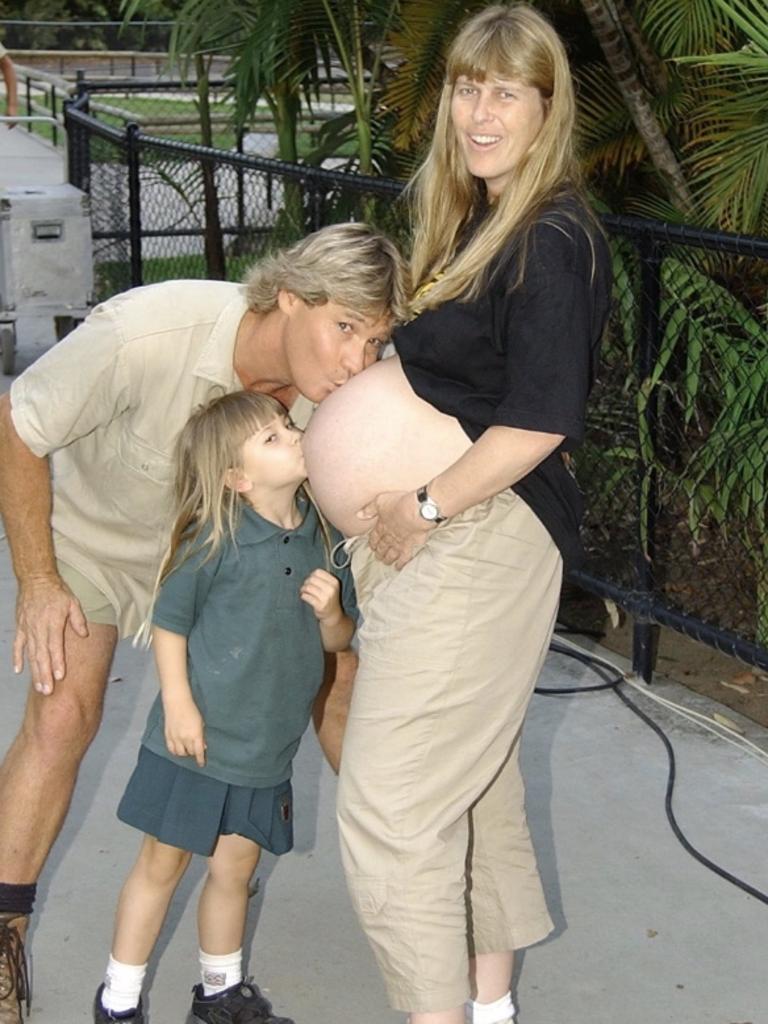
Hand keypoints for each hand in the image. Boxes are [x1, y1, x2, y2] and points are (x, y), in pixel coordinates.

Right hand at [15, 574, 88, 694]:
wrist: (36, 579)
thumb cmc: (57, 591)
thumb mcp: (73, 602)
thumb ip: (78, 619)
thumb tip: (84, 634)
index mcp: (53, 622)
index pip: (55, 646)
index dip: (57, 662)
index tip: (59, 676)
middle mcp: (39, 628)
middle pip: (42, 655)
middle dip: (45, 674)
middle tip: (47, 691)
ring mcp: (28, 629)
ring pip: (31, 654)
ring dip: (35, 671)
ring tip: (39, 687)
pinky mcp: (21, 627)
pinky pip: (18, 645)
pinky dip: (17, 658)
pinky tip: (18, 670)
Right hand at [164, 698, 205, 766]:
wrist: (177, 702)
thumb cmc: (192, 710)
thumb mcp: (201, 722)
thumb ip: (202, 735)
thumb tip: (203, 746)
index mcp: (195, 734)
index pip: (198, 752)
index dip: (200, 759)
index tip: (202, 764)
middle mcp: (185, 738)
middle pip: (190, 753)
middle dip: (193, 753)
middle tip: (195, 750)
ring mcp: (175, 737)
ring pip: (180, 753)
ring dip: (185, 753)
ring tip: (187, 749)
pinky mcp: (167, 736)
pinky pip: (171, 749)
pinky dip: (175, 751)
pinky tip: (178, 749)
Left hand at [300, 569, 342, 623]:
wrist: (333, 614)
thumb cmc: (330, 599)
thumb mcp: (332, 587)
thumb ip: (323, 579)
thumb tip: (310, 575)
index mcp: (334, 582)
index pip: (318, 572)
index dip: (311, 575)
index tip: (310, 580)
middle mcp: (331, 589)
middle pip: (312, 579)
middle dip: (306, 582)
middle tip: (305, 587)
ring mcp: (326, 598)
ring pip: (308, 587)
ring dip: (303, 589)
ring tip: (304, 592)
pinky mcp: (320, 605)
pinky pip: (306, 596)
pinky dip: (303, 596)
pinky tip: (305, 597)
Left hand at [357, 490, 433, 568]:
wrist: (416, 511)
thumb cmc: (399, 504)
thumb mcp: (380, 502)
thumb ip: (369, 509)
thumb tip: (359, 515)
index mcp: (382, 525)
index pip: (375, 536)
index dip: (372, 542)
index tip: (371, 546)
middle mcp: (389, 536)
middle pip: (382, 546)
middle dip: (379, 552)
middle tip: (377, 556)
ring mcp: (400, 542)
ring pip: (391, 553)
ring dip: (387, 558)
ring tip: (386, 562)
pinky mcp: (411, 546)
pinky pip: (404, 557)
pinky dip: (401, 563)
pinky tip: (399, 566)